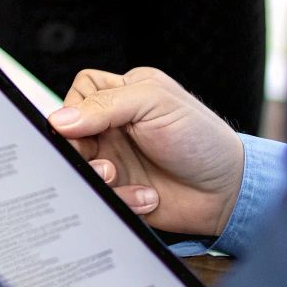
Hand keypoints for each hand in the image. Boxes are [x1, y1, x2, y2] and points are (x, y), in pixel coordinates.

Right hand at [49, 67, 244, 236]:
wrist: (228, 192)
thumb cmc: (201, 139)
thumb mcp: (155, 103)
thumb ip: (105, 104)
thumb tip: (58, 119)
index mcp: (126, 95)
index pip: (81, 89)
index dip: (77, 106)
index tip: (85, 123)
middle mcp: (117, 126)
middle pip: (70, 130)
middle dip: (80, 147)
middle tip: (98, 157)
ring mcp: (117, 158)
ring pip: (79, 165)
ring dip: (97, 174)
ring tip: (116, 175)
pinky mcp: (121, 190)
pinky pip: (100, 194)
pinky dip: (121, 197)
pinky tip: (146, 194)